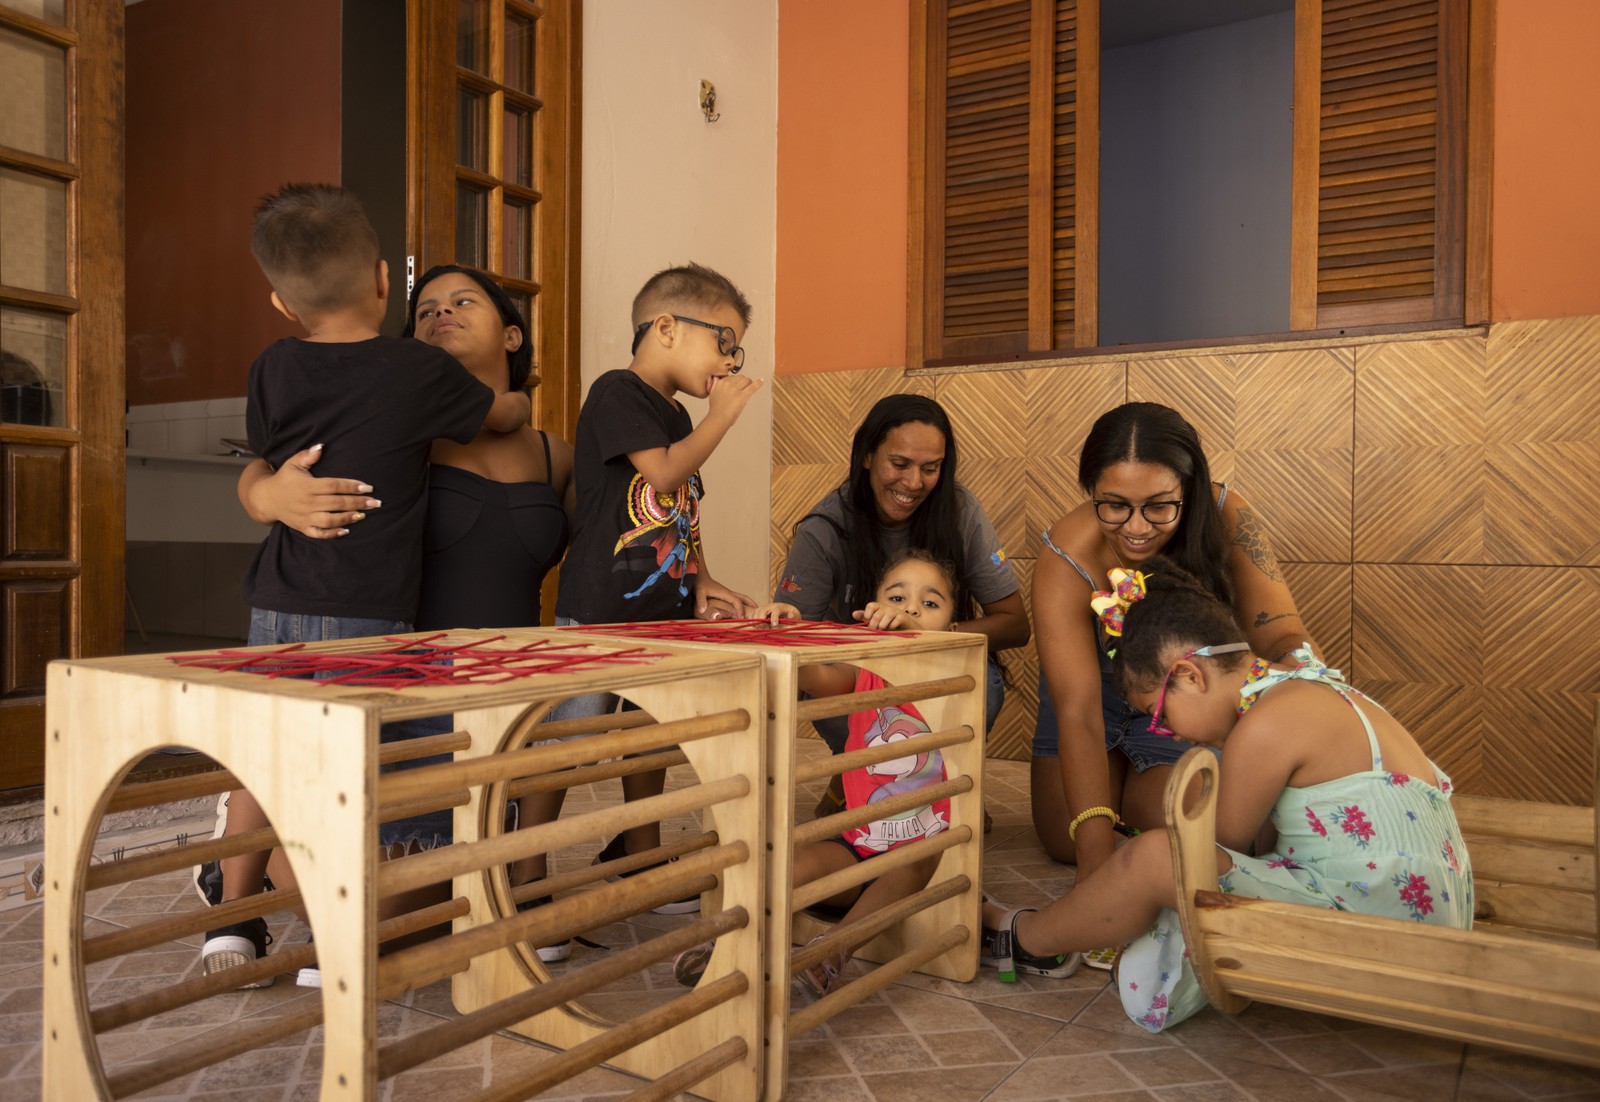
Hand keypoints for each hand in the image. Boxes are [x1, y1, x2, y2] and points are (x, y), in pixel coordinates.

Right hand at [248, 445, 377, 538]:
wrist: (266, 499)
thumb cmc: (284, 479)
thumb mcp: (292, 464)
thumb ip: (307, 455)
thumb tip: (321, 446)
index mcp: (307, 486)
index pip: (334, 486)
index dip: (352, 486)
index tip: (368, 487)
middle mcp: (307, 502)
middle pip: (337, 503)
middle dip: (358, 503)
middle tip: (375, 503)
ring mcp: (305, 517)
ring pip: (330, 520)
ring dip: (348, 518)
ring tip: (363, 515)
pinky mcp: (303, 527)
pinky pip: (319, 533)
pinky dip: (332, 533)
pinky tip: (346, 530)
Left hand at [695, 576, 757, 618]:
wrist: (700, 576)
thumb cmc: (700, 583)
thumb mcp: (699, 592)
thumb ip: (701, 601)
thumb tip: (702, 611)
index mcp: (725, 593)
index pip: (736, 601)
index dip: (740, 610)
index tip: (742, 618)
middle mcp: (728, 593)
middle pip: (743, 598)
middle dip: (751, 604)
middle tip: (758, 612)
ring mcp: (727, 593)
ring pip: (741, 598)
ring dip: (748, 604)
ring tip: (753, 611)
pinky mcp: (725, 594)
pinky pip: (736, 599)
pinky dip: (741, 604)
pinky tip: (740, 610)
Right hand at [706, 373, 762, 423]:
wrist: (719, 418)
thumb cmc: (716, 409)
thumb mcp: (712, 393)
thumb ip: (715, 385)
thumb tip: (717, 378)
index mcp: (721, 383)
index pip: (732, 377)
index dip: (737, 380)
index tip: (739, 383)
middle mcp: (728, 384)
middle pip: (740, 377)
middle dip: (744, 381)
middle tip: (746, 386)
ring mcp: (735, 389)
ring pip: (746, 380)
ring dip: (749, 383)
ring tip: (750, 386)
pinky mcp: (742, 396)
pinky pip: (752, 387)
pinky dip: (758, 384)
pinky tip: (762, 381)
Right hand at [750, 601, 800, 625]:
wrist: (787, 611)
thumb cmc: (791, 614)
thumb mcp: (795, 615)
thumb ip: (793, 616)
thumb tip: (791, 615)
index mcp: (780, 606)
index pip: (776, 610)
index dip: (774, 617)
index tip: (774, 625)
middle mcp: (771, 606)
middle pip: (762, 610)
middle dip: (762, 620)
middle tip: (765, 628)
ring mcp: (764, 608)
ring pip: (756, 612)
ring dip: (757, 622)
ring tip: (762, 629)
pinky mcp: (759, 612)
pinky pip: (752, 615)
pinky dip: (752, 621)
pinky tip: (756, 627)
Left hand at [853, 601, 913, 631]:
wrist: (903, 625)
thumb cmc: (885, 622)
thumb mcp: (873, 619)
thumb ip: (864, 616)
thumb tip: (853, 614)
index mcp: (878, 607)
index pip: (871, 606)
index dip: (867, 613)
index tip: (867, 620)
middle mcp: (886, 607)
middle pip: (877, 615)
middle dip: (874, 625)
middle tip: (875, 630)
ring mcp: (895, 611)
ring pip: (887, 616)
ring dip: (883, 626)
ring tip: (882, 630)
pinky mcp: (902, 616)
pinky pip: (896, 620)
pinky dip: (892, 626)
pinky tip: (892, 629)